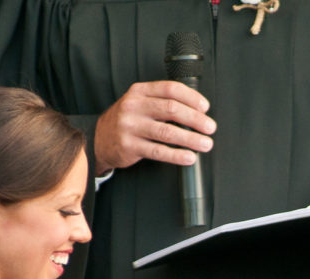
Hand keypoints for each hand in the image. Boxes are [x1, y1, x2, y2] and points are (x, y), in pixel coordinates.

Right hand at [93, 80, 215, 174]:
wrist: (99, 139)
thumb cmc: (128, 121)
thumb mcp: (139, 103)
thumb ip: (162, 102)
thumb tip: (196, 111)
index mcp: (140, 91)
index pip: (170, 89)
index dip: (191, 98)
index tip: (205, 108)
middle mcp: (134, 106)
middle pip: (172, 109)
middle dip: (195, 119)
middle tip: (210, 128)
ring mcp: (130, 127)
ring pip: (167, 132)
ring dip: (191, 139)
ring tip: (205, 144)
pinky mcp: (129, 146)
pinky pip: (158, 151)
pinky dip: (177, 155)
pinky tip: (189, 157)